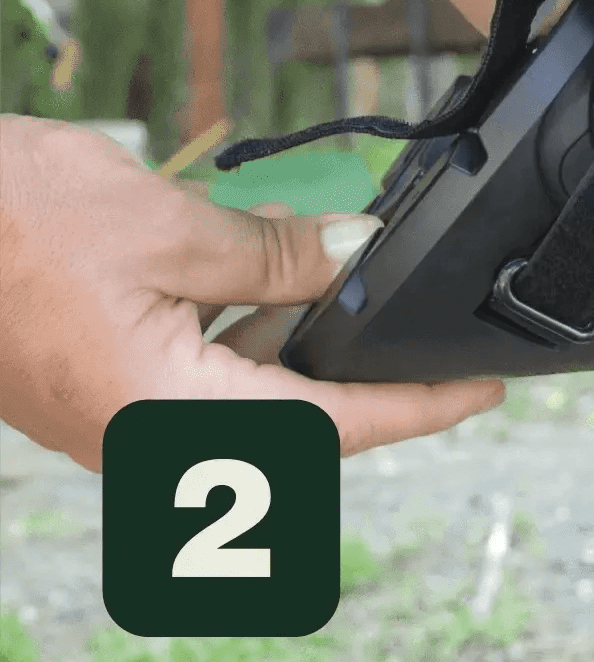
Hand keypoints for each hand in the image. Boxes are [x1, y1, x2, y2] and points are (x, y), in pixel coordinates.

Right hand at [0, 115, 504, 471]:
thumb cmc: (5, 219)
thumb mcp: (164, 225)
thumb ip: (270, 256)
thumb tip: (351, 259)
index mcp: (171, 417)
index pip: (332, 428)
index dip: (416, 409)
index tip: (477, 391)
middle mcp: (149, 442)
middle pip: (298, 427)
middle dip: (366, 383)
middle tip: (429, 345)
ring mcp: (123, 424)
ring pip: (252, 406)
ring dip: (308, 358)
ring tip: (362, 307)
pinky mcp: (104, 394)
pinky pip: (206, 386)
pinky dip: (254, 346)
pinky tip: (280, 297)